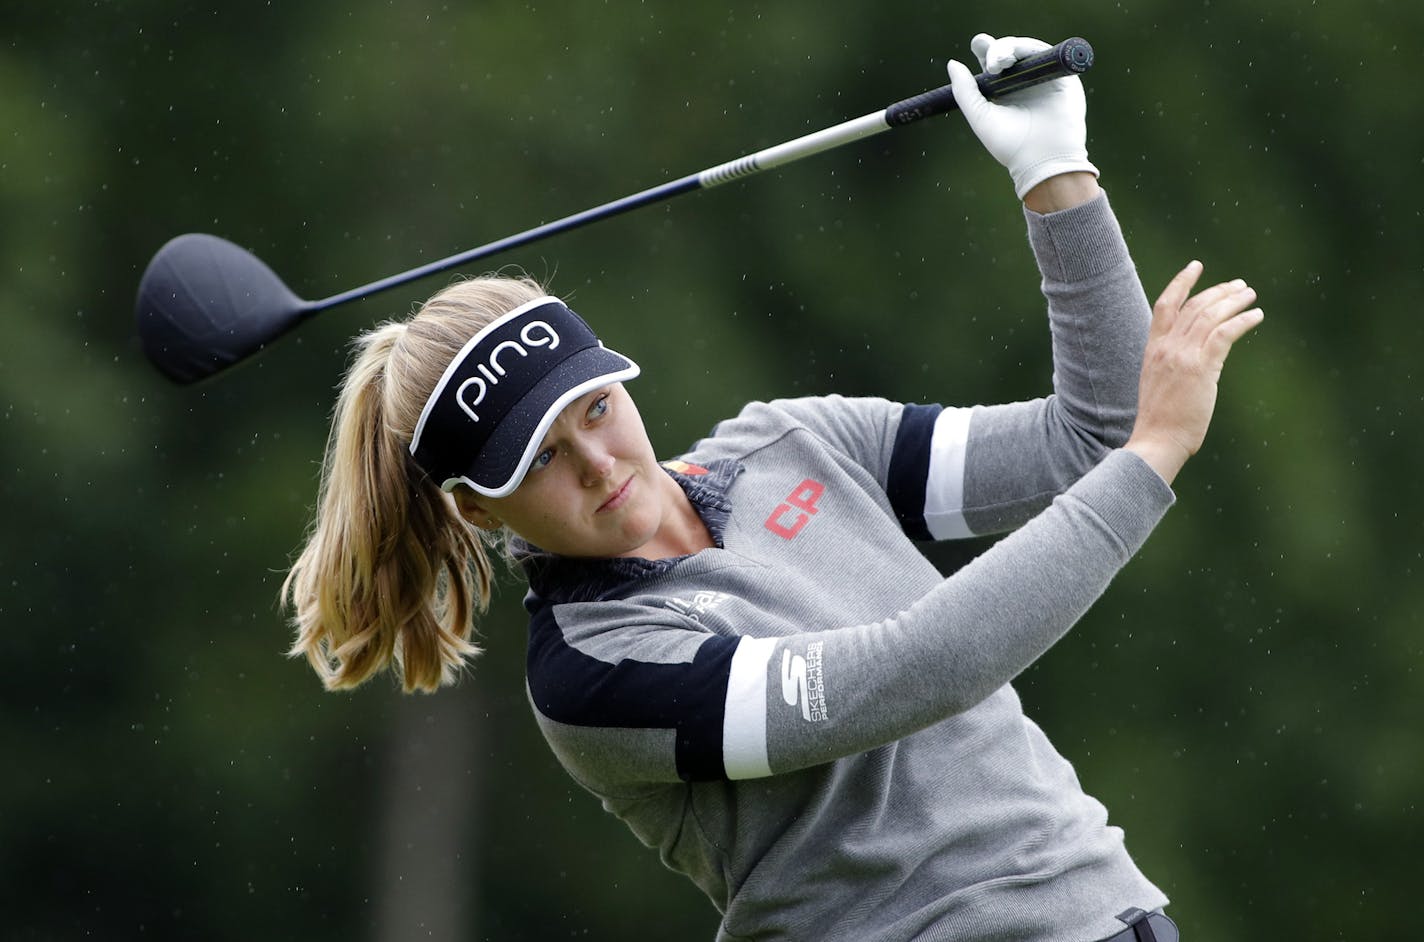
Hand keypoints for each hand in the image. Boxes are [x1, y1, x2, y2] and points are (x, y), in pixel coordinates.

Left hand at [947, 34, 1098, 199]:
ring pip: (1028, 49)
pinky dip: (1035, 50)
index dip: (986, 49)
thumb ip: (965, 91)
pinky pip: (1050, 54)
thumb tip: (953, 63)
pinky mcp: (1063, 78)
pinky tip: (1022, 58)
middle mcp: (1024, 81)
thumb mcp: (980, 116)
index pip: (994, 61)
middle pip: (1010, 51)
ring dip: (1013, 48)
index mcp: (1004, 89)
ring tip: (1000, 62)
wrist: (1042, 161)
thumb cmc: (1010, 145)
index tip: (978, 43)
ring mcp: (1043, 78)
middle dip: (998, 49)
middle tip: (992, 64)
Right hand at [1125, 261, 1263, 483]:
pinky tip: (1256, 316)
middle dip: (1219, 291)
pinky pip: (1225, 333)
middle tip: (1239, 286)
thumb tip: (1192, 361)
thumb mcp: (1159, 384)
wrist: (1157, 440)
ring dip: (1234, 301)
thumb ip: (1172, 366)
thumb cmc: (1159, 421)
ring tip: (1250, 296)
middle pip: (1194, 306)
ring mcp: (1183, 356)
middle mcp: (1167, 347)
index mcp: (1153, 349)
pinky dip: (1242, 320)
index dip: (1181, 282)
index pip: (1165, 305)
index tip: (1195, 266)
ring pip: (1210, 315)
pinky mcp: (1202, 367)